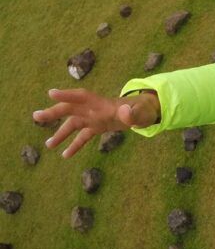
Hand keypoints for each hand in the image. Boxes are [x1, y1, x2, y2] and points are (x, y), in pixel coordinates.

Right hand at [32, 88, 160, 158]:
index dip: (67, 95)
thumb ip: (133, 113)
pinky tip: (65, 156)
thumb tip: (126, 113)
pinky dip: (74, 145)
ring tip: (48, 145)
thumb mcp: (141, 112)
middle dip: (53, 112)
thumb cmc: (143, 110)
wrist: (145, 112)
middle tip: (36, 116)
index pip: (82, 96)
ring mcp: (95, 118)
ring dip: (60, 133)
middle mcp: (95, 109)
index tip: (51, 93)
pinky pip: (83, 136)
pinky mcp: (97, 127)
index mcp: (103, 103)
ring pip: (73, 124)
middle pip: (71, 109)